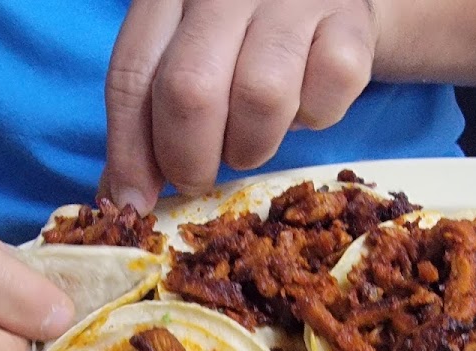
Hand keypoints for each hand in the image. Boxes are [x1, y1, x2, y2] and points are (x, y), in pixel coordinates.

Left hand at [103, 0, 378, 211]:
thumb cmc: (245, 38)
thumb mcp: (188, 58)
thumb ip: (150, 116)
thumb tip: (124, 200)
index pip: (132, 76)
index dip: (130, 153)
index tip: (136, 203)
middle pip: (190, 89)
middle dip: (189, 158)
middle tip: (198, 178)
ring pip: (260, 97)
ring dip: (252, 144)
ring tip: (252, 138)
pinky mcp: (350, 22)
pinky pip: (325, 94)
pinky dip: (315, 118)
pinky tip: (305, 103)